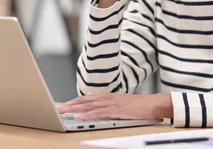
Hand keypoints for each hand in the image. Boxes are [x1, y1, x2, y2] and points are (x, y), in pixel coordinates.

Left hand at [57, 93, 172, 120]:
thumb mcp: (121, 101)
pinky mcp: (116, 110)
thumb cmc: (140, 105)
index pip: (88, 98)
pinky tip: (79, 117)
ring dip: (75, 108)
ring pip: (89, 105)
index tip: (65, 105)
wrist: (153, 104)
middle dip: (71, 104)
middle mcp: (108, 98)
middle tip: (59, 108)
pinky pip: (99, 113)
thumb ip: (106, 100)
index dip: (75, 101)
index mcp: (109, 96)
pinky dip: (88, 114)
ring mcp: (111, 103)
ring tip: (64, 111)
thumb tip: (92, 97)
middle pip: (85, 100)